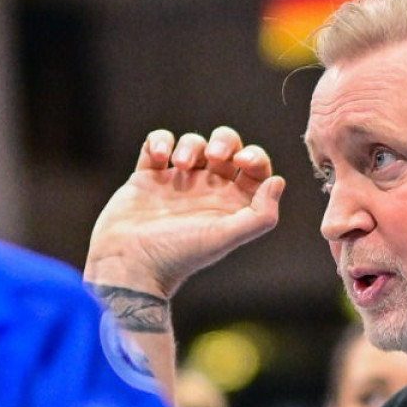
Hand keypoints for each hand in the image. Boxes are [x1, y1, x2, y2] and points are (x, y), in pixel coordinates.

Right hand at [86, 127, 283, 297]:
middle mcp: (206, 191)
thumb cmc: (177, 255)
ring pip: (192, 143)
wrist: (129, 265)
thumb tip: (278, 182)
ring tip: (178, 165)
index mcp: (230, 204)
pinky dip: (159, 142)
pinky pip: (156, 145)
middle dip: (223, 142)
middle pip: (226, 147)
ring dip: (190, 145)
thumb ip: (259, 216)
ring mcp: (176, 182)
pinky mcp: (147, 177)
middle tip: (213, 156)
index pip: (255, 170)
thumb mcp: (224, 238)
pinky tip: (157, 158)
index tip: (243, 161)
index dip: (255, 157)